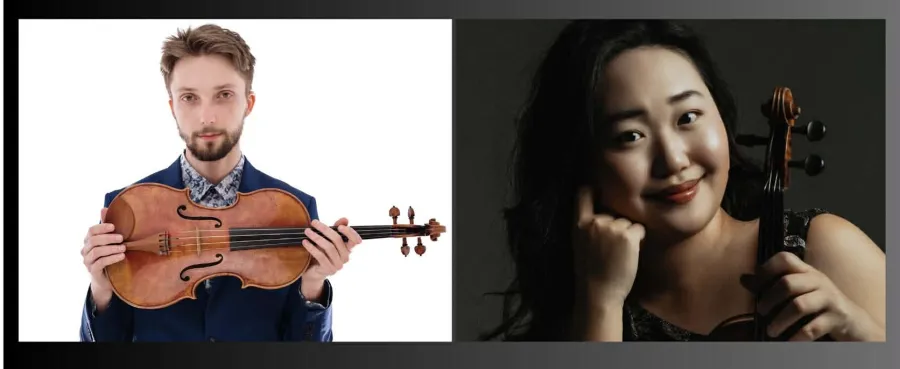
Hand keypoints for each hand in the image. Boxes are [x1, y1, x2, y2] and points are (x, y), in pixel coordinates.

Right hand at [81, 208, 125, 308]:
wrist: (107, 279)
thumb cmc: (109, 256)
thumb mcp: (109, 241)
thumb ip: (106, 227)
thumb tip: (103, 208)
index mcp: (88, 241)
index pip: (91, 231)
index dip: (101, 227)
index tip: (114, 226)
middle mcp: (85, 250)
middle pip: (93, 240)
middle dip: (108, 238)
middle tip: (122, 238)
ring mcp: (87, 261)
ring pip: (96, 252)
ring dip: (111, 248)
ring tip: (123, 247)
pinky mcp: (93, 271)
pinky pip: (100, 263)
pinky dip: (111, 258)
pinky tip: (121, 256)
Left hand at [300, 218, 362, 297]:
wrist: (313, 272)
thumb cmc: (322, 253)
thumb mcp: (328, 240)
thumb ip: (336, 230)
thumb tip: (345, 219)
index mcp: (348, 249)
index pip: (355, 240)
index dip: (350, 233)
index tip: (340, 226)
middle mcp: (345, 258)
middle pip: (338, 240)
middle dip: (325, 229)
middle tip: (314, 222)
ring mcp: (338, 265)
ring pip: (329, 247)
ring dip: (316, 237)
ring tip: (307, 231)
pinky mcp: (328, 270)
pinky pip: (321, 256)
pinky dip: (312, 248)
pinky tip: (305, 242)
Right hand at [573, 186, 644, 307]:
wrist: (599, 293)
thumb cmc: (591, 272)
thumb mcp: (580, 244)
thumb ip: (588, 226)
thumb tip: (603, 213)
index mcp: (579, 224)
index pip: (582, 194)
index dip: (591, 190)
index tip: (597, 191)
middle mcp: (595, 222)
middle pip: (612, 213)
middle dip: (616, 226)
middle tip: (610, 249)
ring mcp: (612, 227)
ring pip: (627, 222)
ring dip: (628, 235)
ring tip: (618, 254)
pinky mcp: (628, 235)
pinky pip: (639, 229)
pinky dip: (639, 240)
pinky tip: (629, 254)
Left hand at [741, 251, 882, 340]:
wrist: (853, 321)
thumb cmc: (818, 304)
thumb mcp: (798, 290)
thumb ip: (772, 285)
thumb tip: (743, 278)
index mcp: (806, 271)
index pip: (785, 259)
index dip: (766, 268)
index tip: (755, 284)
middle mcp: (818, 280)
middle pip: (787, 284)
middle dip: (769, 299)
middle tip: (760, 312)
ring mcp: (829, 298)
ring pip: (799, 306)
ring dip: (780, 320)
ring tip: (771, 330)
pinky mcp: (837, 318)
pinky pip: (813, 328)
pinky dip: (797, 336)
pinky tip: (788, 342)